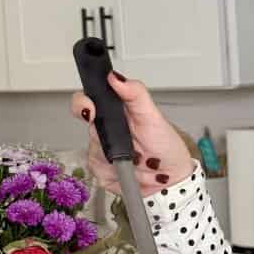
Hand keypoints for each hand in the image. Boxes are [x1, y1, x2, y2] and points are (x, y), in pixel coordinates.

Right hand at [70, 74, 193, 196]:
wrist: (171, 176)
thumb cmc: (165, 145)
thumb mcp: (153, 115)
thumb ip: (135, 93)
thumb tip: (115, 77)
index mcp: (114, 110)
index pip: (87, 99)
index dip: (82, 102)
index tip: (90, 108)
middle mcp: (104, 128)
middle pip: (84, 127)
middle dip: (98, 132)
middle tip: (115, 139)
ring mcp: (100, 149)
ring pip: (91, 148)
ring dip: (110, 154)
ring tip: (133, 157)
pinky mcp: (101, 170)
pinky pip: (97, 169)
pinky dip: (112, 170)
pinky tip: (126, 169)